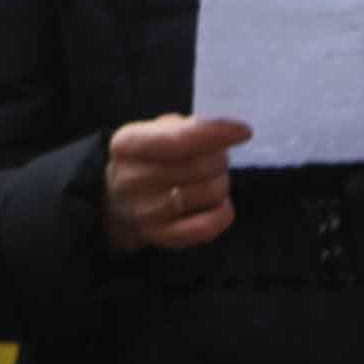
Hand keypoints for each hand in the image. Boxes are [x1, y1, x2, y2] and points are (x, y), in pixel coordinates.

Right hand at [101, 114, 249, 254]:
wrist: (119, 200)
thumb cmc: (147, 157)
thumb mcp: (156, 130)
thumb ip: (187, 127)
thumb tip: (224, 132)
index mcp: (127, 144)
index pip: (177, 140)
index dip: (215, 134)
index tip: (244, 131)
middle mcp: (130, 179)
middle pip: (196, 167)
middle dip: (219, 159)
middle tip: (218, 157)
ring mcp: (144, 212)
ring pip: (206, 194)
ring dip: (221, 183)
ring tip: (214, 179)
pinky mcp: (161, 237)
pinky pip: (206, 228)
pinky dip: (223, 214)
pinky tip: (220, 204)